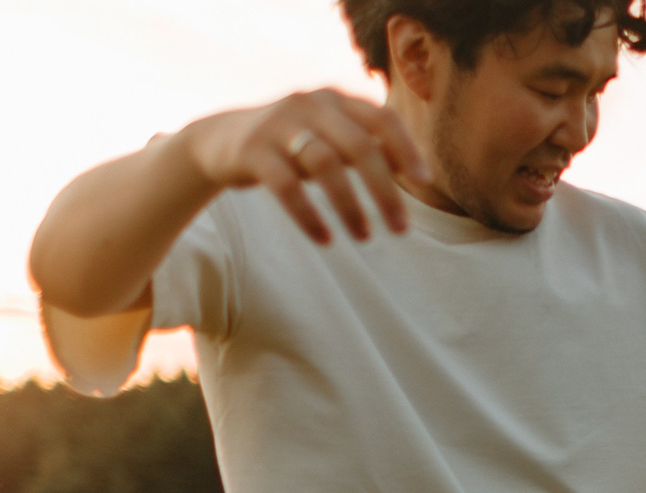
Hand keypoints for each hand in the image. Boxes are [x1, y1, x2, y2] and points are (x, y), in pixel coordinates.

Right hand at [180, 90, 431, 245]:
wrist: (220, 141)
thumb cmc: (291, 144)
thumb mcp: (330, 138)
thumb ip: (368, 147)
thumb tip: (418, 171)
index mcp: (335, 100)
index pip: (381, 119)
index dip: (406, 149)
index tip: (425, 183)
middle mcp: (310, 105)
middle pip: (359, 145)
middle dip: (384, 190)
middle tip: (401, 228)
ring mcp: (278, 124)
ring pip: (325, 165)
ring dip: (350, 207)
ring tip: (364, 238)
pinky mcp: (252, 149)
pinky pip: (285, 186)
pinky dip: (308, 216)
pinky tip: (325, 240)